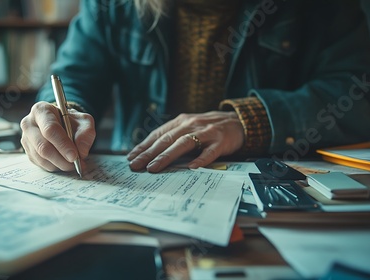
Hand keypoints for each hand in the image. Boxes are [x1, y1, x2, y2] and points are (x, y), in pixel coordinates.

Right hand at [20, 101, 95, 171]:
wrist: (62, 124)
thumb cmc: (71, 121)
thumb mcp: (84, 121)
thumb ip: (86, 133)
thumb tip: (81, 151)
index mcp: (41, 110)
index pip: (50, 129)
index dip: (63, 144)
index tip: (74, 156)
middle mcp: (29, 124)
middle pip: (42, 146)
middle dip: (61, 159)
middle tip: (76, 164)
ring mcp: (26, 139)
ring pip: (41, 158)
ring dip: (59, 165)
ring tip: (73, 164)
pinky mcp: (28, 152)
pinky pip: (40, 164)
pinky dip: (55, 166)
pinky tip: (64, 163)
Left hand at [127, 111, 243, 172]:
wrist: (238, 121)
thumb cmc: (208, 128)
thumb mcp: (188, 128)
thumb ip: (172, 137)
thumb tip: (149, 153)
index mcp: (180, 122)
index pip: (158, 134)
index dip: (143, 146)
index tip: (130, 157)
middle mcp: (190, 124)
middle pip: (166, 139)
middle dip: (149, 153)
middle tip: (135, 165)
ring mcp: (206, 132)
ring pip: (183, 144)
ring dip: (167, 156)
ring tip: (154, 167)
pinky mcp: (221, 141)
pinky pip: (209, 151)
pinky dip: (201, 159)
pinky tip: (191, 167)